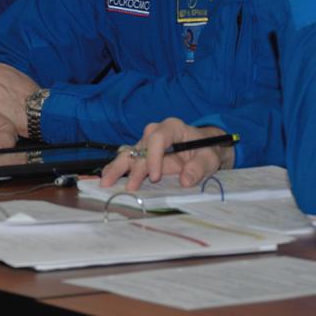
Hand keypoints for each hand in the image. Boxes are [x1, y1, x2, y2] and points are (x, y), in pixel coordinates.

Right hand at [98, 119, 235, 191]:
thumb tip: (185, 180)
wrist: (202, 149)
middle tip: (129, 187)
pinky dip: (117, 169)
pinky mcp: (141, 155)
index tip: (155, 177)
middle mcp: (155, 133)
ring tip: (106, 181)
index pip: (157, 139)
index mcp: (171, 128)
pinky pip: (127, 161)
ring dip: (117, 168)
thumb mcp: (209, 158)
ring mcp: (145, 143)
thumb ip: (198, 168)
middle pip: (139, 148)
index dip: (154, 157)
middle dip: (133, 168)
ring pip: (129, 154)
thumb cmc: (206, 150)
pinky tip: (106, 178)